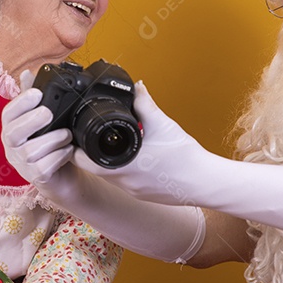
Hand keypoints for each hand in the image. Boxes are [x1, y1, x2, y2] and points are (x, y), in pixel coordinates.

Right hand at [1, 71, 84, 204]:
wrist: (61, 175)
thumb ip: (33, 97)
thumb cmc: (49, 143)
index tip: (38, 93)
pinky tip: (68, 151)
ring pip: (31, 151)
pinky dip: (60, 156)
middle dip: (31, 121)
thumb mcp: (41, 119)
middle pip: (13, 134)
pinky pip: (44, 167)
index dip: (21, 103)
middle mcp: (12, 146)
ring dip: (52, 139)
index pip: (8, 114)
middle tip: (49, 113)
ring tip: (67, 134)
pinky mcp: (35, 178)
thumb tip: (27, 73)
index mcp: (12, 127)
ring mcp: (21, 164)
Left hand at [73, 82, 211, 204]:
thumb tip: (136, 87)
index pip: (83, 161)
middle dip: (90, 154)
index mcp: (122, 166)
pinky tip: (135, 160)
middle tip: (91, 138)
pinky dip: (125, 171)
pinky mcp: (144, 195)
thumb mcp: (162, 124)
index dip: (76, 148)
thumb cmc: (186, 156)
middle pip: (95, 168)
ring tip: (114, 146)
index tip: (76, 135)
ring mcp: (134, 191)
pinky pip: (126, 183)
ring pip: (111, 176)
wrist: (206, 182)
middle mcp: (124, 182)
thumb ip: (145, 104)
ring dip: (108, 162)